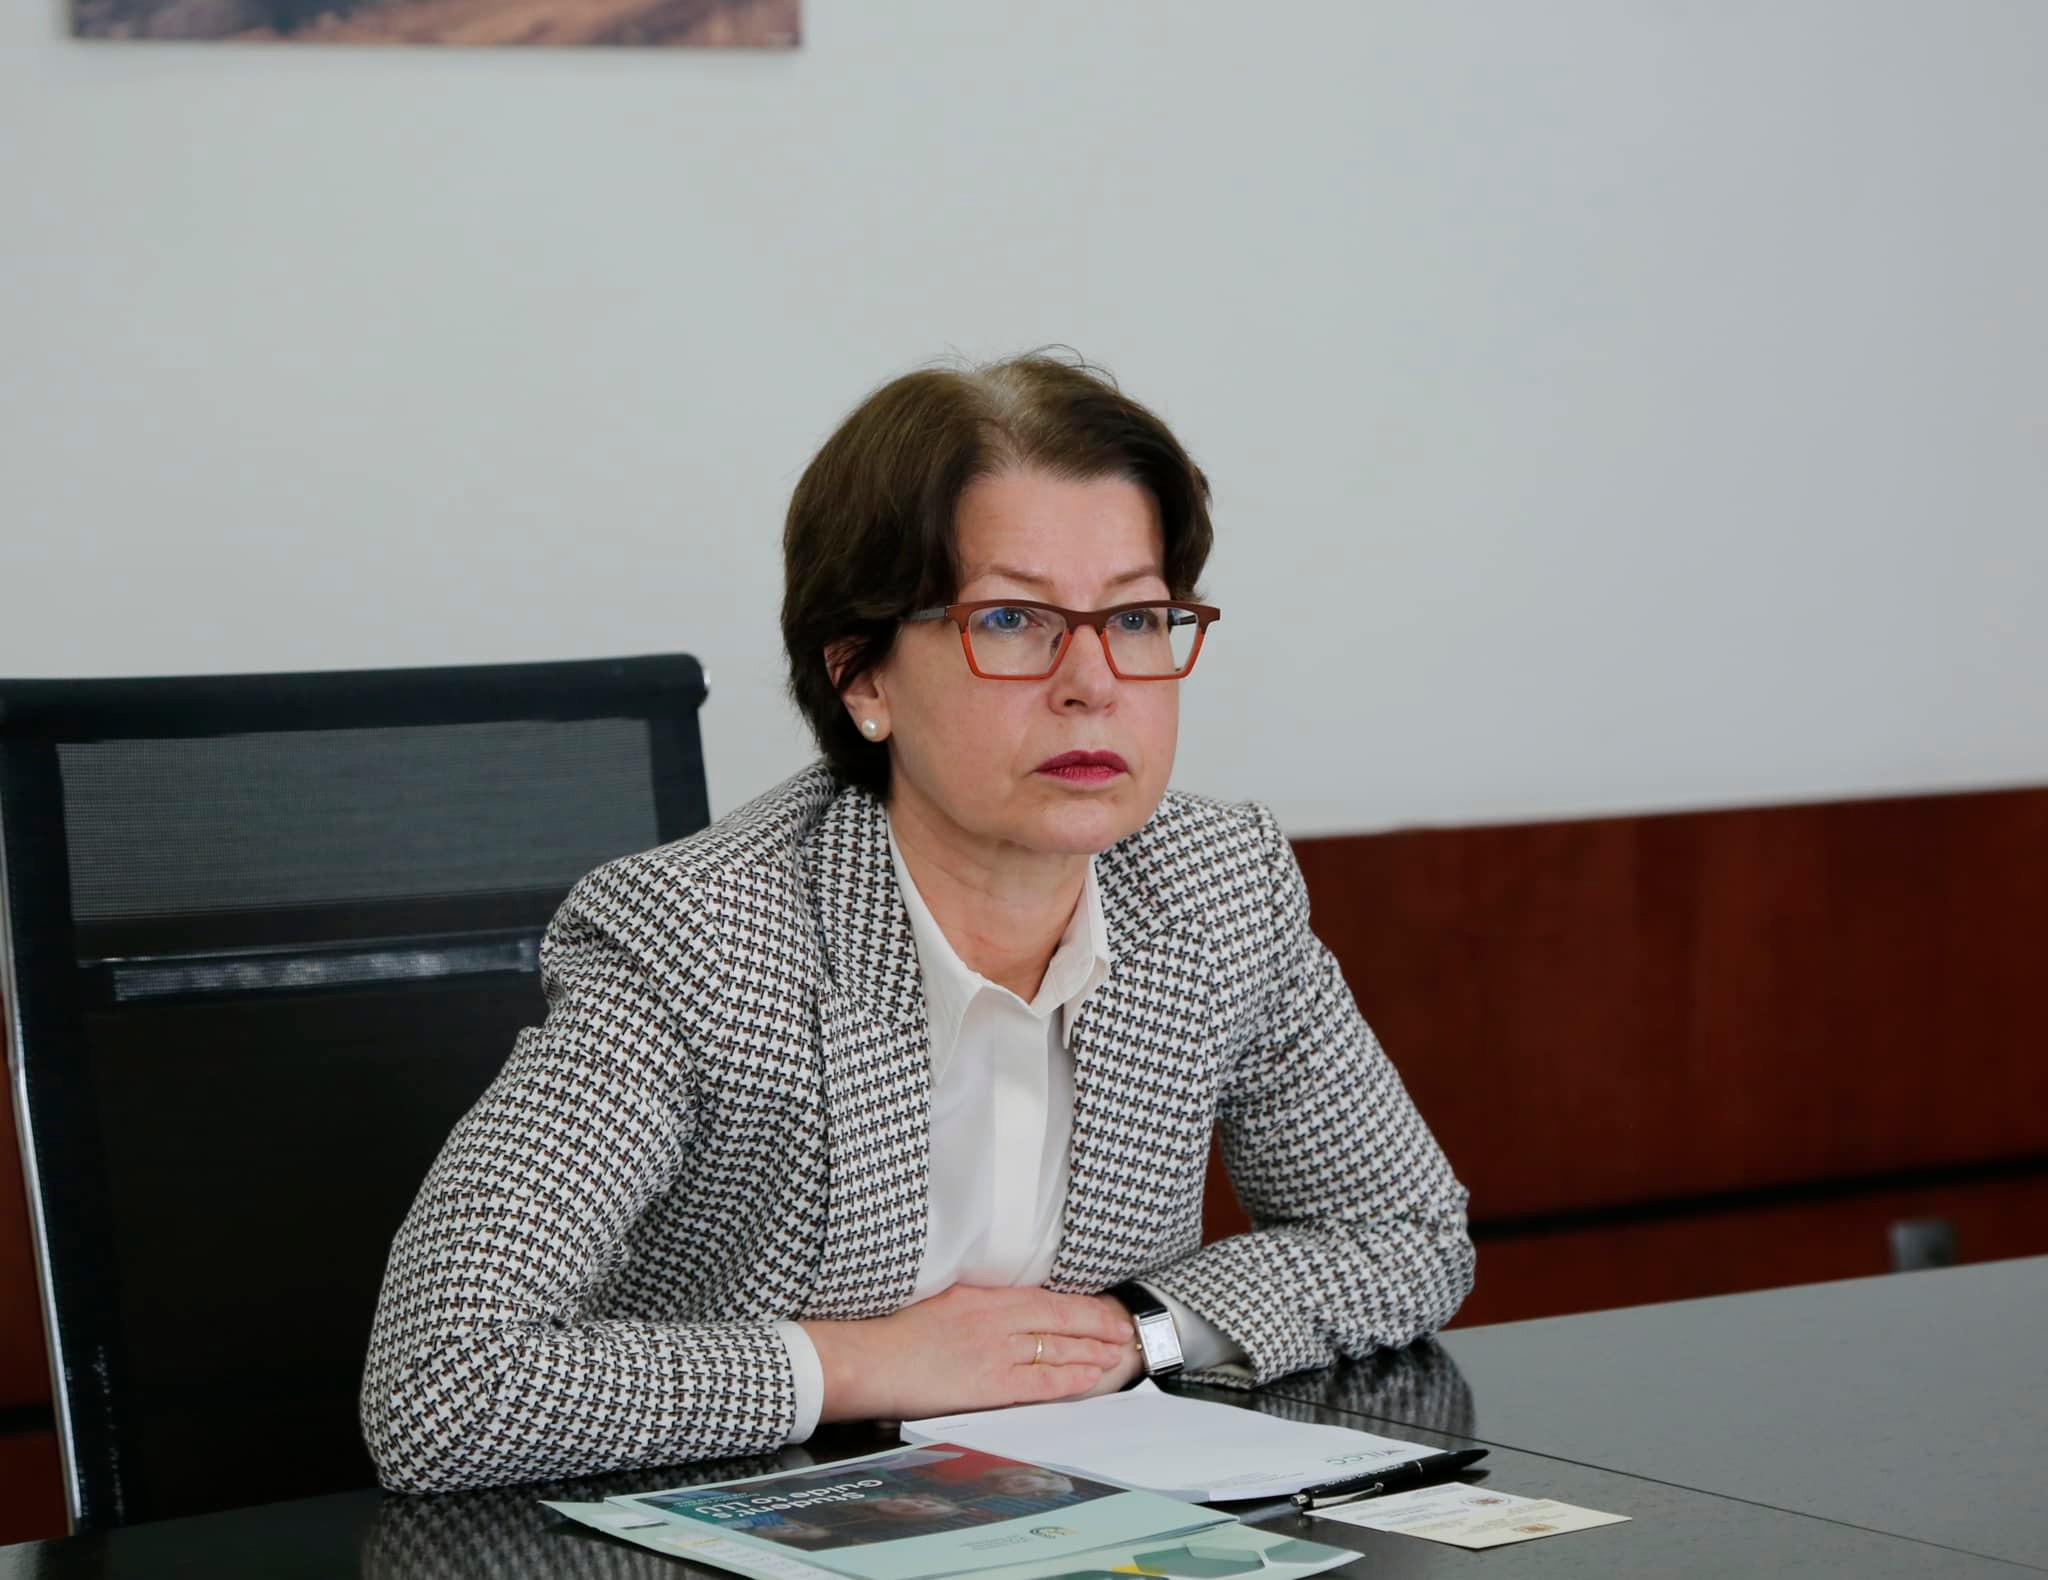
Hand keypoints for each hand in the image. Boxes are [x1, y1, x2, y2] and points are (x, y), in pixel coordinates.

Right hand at [803, 1285, 1141, 1423]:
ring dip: (1092, 1352)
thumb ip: (976, 1305)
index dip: (1079, 1307)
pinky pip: (1040, 1380)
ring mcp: (993, 1350)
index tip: (1103, 1311)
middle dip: (1097, 1326)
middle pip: (1059, 1320)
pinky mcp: (988, 1382)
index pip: (1044, 1299)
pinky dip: (1069, 1377)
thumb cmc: (892, 1332)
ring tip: (1117, 1356)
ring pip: (1056, 1348)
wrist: (867, 1358)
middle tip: (1125, 1333)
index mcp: (981, 1296)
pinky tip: (1090, 1377)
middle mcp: (994, 1319)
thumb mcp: (941, 1301)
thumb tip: (1003, 1309)